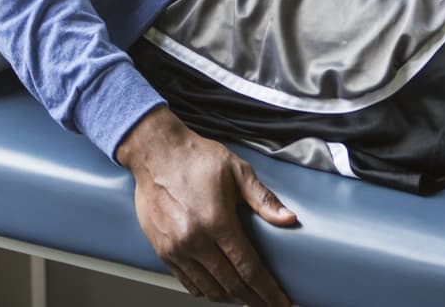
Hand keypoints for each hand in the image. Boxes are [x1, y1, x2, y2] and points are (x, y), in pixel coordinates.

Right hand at [118, 106, 296, 304]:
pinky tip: (217, 288)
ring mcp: (176, 249)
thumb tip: (289, 219)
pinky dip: (205, 290)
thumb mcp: (237, 171)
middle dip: (252, 298)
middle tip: (267, 304)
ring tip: (245, 296)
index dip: (267, 290)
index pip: (248, 268)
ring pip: (208, 288)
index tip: (281, 303)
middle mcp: (195, 240)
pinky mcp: (162, 251)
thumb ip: (263, 199)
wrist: (155, 153)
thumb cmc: (196, 158)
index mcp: (217, 222)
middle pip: (230, 283)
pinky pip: (187, 282)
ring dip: (229, 297)